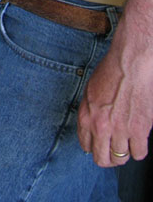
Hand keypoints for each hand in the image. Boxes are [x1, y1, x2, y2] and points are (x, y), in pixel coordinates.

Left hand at [77, 24, 152, 166]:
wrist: (129, 64)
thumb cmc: (110, 72)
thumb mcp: (90, 92)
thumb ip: (89, 112)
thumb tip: (91, 130)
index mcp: (86, 116)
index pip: (85, 146)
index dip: (93, 148)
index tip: (99, 146)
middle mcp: (101, 127)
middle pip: (102, 159)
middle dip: (107, 158)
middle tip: (113, 153)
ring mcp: (120, 130)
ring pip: (121, 159)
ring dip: (124, 153)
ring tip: (126, 143)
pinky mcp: (139, 130)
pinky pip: (139, 154)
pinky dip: (139, 149)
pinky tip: (138, 140)